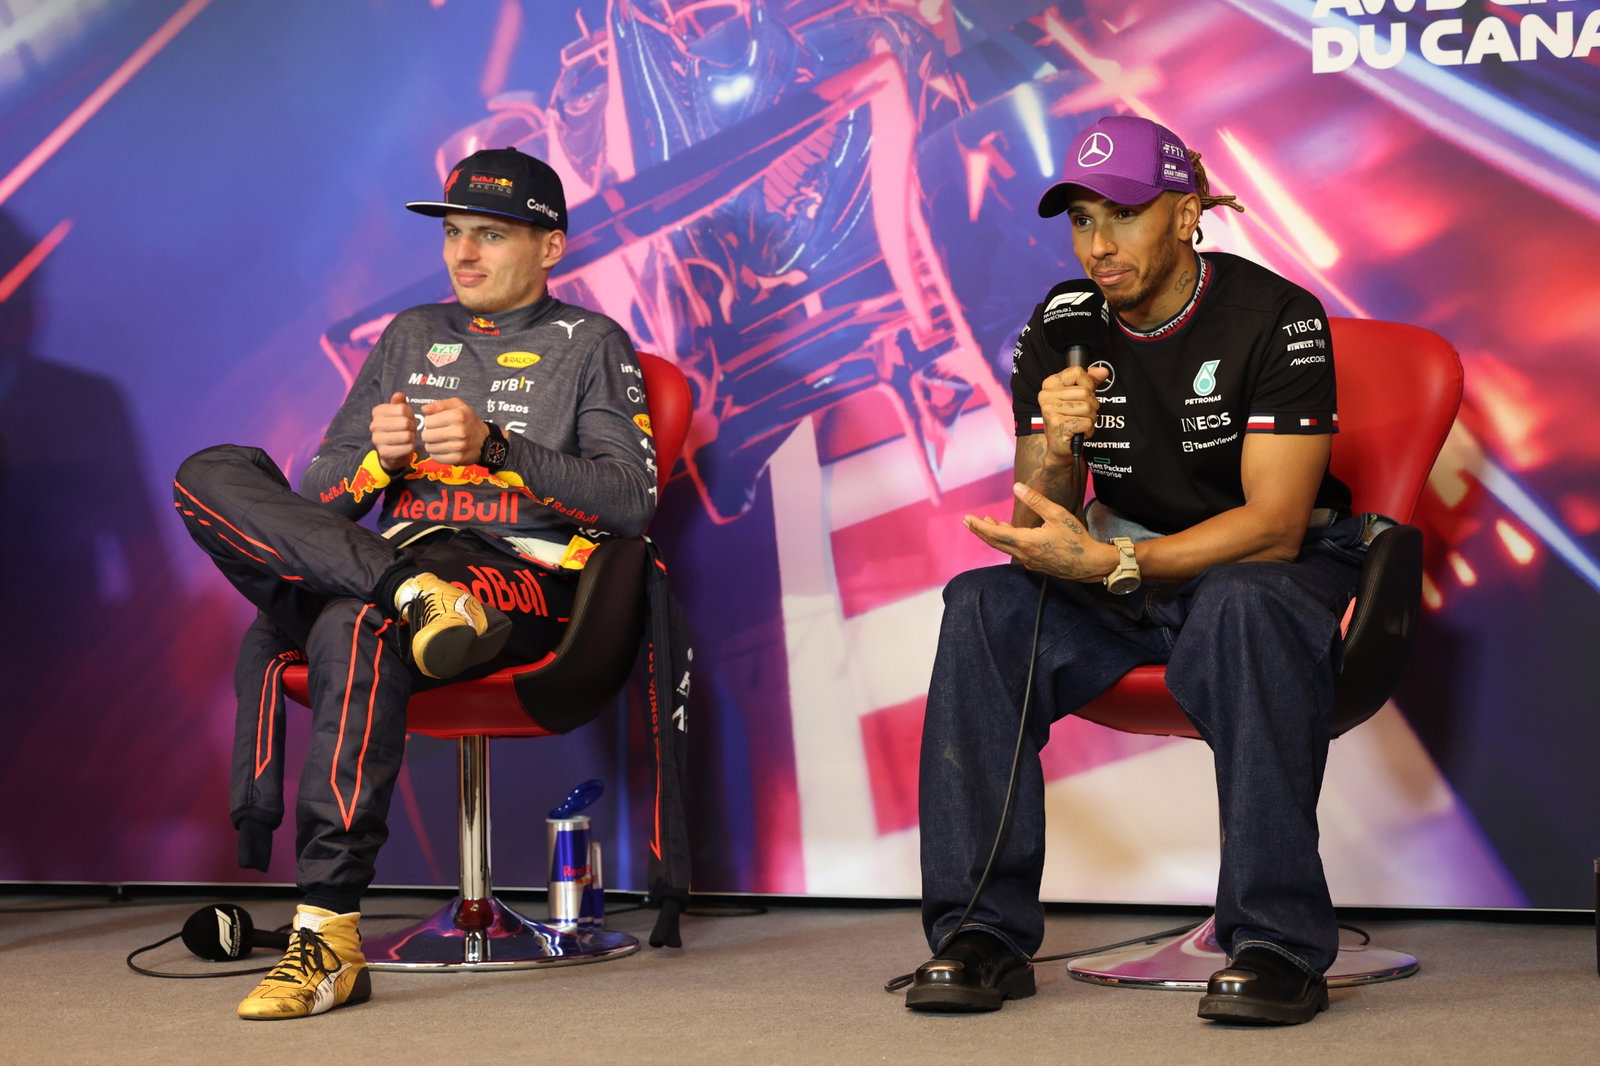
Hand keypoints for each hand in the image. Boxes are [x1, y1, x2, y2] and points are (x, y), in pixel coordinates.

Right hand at [369, 391, 417, 471]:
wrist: (393, 451)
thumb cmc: (399, 427)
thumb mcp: (400, 412)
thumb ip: (400, 402)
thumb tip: (399, 395)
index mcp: (377, 411)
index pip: (403, 409)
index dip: (410, 414)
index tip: (407, 418)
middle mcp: (374, 425)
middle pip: (405, 423)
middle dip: (412, 427)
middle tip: (409, 430)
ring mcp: (377, 440)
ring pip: (407, 436)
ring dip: (412, 437)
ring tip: (407, 438)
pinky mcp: (384, 453)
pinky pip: (407, 448)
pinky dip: (410, 448)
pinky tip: (405, 447)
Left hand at [418, 397, 489, 465]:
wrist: (485, 440)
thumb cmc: (468, 421)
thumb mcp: (458, 406)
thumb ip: (439, 404)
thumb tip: (424, 409)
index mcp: (458, 416)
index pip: (427, 421)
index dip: (429, 421)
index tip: (437, 423)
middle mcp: (459, 432)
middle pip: (426, 435)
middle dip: (428, 433)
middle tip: (436, 433)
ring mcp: (459, 447)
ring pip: (429, 447)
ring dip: (432, 444)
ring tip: (440, 441)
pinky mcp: (458, 459)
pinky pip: (435, 457)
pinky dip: (436, 453)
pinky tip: (443, 449)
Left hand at [964, 482, 1117, 580]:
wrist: (1090, 564)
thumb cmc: (1076, 538)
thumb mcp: (1057, 514)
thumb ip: (1036, 500)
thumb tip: (1017, 486)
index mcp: (1026, 542)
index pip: (995, 533)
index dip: (979, 526)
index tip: (967, 519)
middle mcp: (1024, 554)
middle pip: (995, 542)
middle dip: (980, 531)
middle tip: (967, 521)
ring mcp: (1029, 561)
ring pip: (1004, 547)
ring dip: (994, 535)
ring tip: (987, 522)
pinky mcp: (1035, 564)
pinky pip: (1014, 551)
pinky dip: (1006, 540)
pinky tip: (1008, 532)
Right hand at [1037, 365, 1108, 464]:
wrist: (1059, 447)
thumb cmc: (1068, 420)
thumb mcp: (1079, 397)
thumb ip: (1090, 382)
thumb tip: (1103, 371)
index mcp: (1050, 384)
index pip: (1077, 372)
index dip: (1088, 384)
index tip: (1083, 396)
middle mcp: (1047, 395)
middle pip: (1085, 392)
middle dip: (1092, 406)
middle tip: (1082, 415)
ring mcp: (1050, 409)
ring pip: (1088, 408)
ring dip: (1090, 419)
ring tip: (1080, 424)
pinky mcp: (1057, 424)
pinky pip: (1086, 422)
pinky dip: (1088, 430)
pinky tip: (1078, 432)